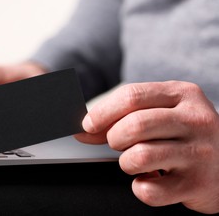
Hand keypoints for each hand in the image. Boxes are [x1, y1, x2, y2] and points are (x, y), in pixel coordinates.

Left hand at [75, 81, 218, 213]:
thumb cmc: (184, 133)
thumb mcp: (161, 112)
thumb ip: (125, 115)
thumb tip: (85, 129)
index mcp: (182, 94)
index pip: (131, 96)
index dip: (101, 112)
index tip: (87, 125)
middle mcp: (195, 120)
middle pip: (134, 125)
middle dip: (114, 138)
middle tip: (120, 144)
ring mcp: (200, 152)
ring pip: (139, 157)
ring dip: (127, 163)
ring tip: (137, 161)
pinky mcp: (199, 184)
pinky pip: (149, 190)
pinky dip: (140, 187)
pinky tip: (150, 180)